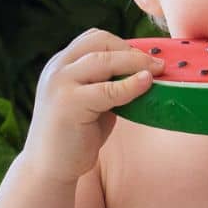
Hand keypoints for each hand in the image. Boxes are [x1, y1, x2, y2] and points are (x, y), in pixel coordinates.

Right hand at [24, 28, 164, 182]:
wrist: (48, 168)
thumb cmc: (75, 136)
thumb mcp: (93, 103)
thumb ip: (109, 84)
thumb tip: (146, 73)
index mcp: (61, 64)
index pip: (94, 38)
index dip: (123, 44)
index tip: (146, 57)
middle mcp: (57, 68)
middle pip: (100, 43)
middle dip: (133, 51)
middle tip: (158, 63)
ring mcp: (60, 84)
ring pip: (104, 60)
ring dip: (136, 62)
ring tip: (158, 71)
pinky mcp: (68, 103)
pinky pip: (108, 89)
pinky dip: (131, 84)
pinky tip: (146, 83)